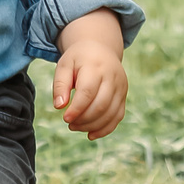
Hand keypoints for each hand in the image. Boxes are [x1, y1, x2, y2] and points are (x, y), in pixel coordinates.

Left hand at [52, 10, 128, 139]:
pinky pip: (118, 116)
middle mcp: (113, 78)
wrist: (100, 49)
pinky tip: (91, 134)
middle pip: (101, 105)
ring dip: (93, 126)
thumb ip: (59, 85)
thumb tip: (59, 106)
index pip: (88, 92)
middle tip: (69, 124)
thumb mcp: (64, 65)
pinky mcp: (124, 96)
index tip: (65, 118)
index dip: (77, 109)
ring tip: (76, 127)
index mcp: (96, 67)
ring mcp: (121, 87)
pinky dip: (105, 128)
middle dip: (84, 119)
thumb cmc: (78, 59)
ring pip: (111, 113)